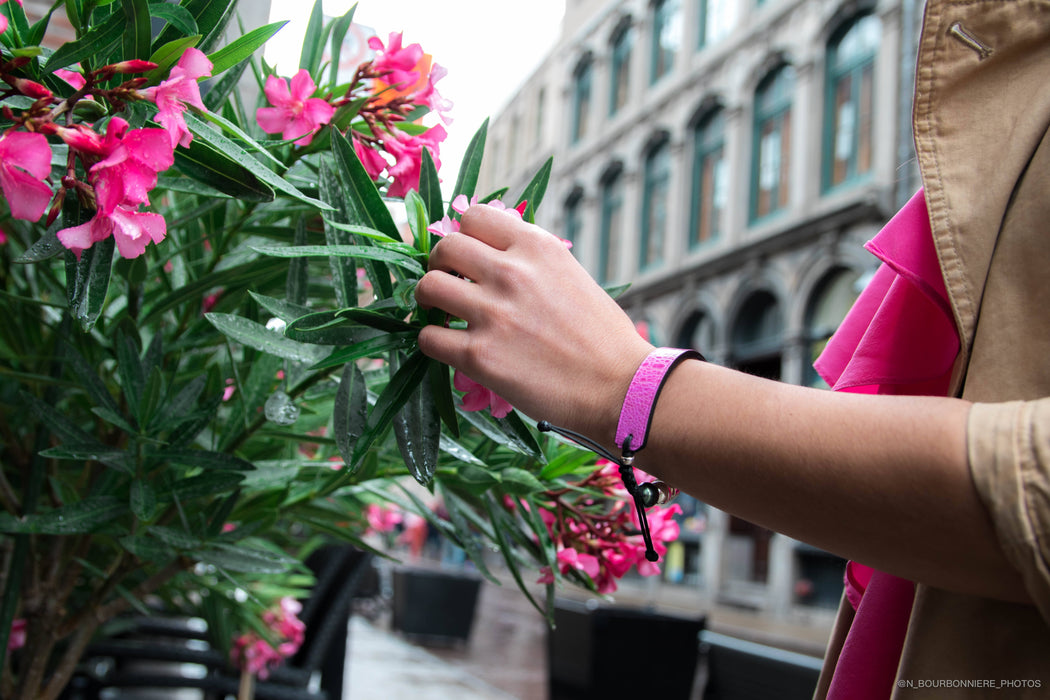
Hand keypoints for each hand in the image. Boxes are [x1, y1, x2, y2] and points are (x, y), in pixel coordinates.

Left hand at [415, 204, 652, 440]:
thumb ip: (530, 260)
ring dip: (428, 300)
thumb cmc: (601, 336)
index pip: (474, 215)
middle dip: (440, 265)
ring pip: (427, 287)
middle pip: (444, 247)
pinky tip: (448, 346)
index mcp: (536, 247)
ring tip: (441, 313)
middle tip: (449, 284)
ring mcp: (492, 313)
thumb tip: (491, 254)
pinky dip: (432, 341)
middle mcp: (511, 272)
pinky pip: (428, 337)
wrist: (620, 387)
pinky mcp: (479, 356)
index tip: (468, 256)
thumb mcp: (570, 275)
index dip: (465, 236)